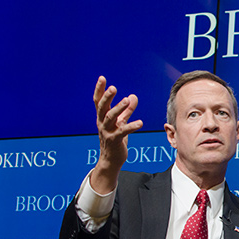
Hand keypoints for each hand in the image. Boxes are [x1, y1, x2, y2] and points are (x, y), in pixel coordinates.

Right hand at [90, 76, 142, 193]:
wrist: (111, 160)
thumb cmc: (115, 139)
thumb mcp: (121, 122)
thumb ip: (127, 110)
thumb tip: (133, 96)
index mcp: (102, 117)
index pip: (98, 101)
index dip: (100, 90)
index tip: (102, 78)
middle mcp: (102, 123)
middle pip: (102, 107)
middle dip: (107, 97)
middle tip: (113, 88)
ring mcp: (107, 132)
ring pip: (110, 118)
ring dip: (119, 108)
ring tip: (127, 100)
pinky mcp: (114, 140)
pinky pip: (122, 132)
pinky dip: (131, 126)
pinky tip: (140, 123)